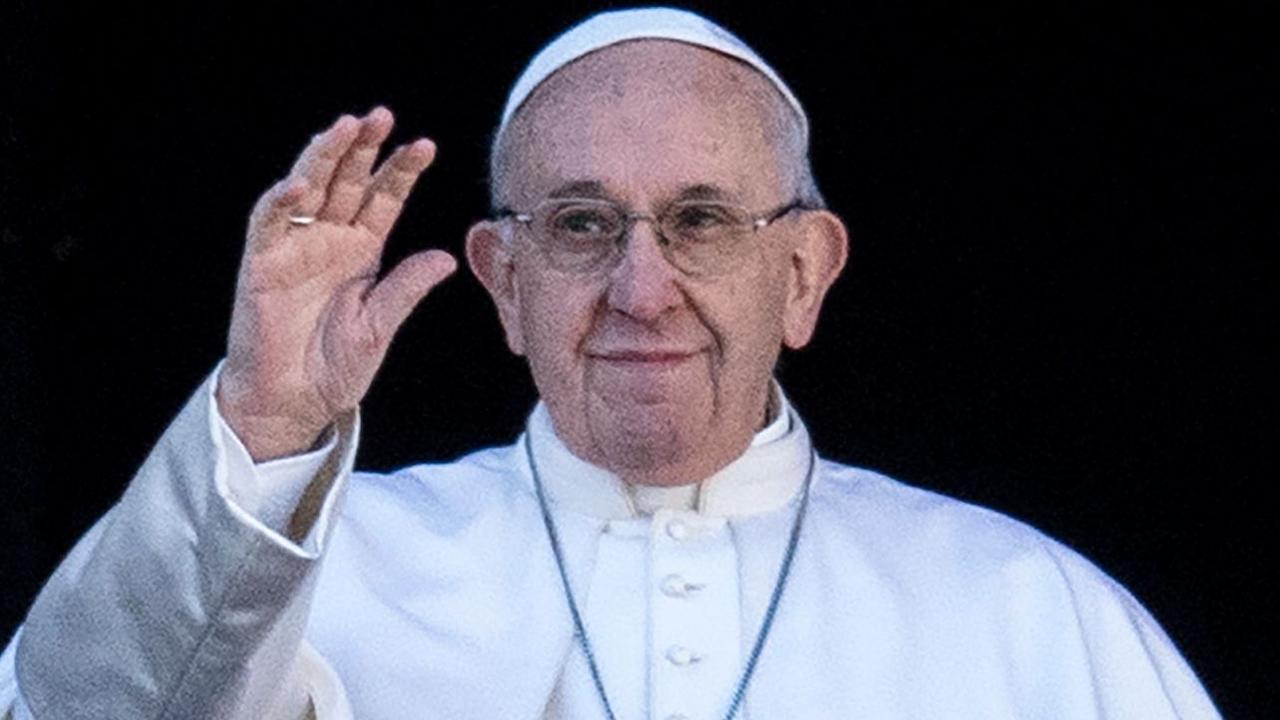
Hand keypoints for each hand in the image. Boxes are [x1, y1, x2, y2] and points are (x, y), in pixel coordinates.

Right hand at [217, 107, 455, 459]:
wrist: (292, 402)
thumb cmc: (334, 367)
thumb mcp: (379, 327)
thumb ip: (406, 289)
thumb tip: (446, 257)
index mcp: (362, 250)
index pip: (384, 198)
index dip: (402, 171)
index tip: (426, 145)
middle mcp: (329, 239)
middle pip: (348, 181)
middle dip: (364, 147)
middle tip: (383, 116)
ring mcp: (294, 247)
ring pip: (309, 187)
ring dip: (324, 156)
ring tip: (345, 127)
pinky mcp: (261, 263)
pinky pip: (269, 222)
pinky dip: (281, 200)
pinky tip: (299, 182)